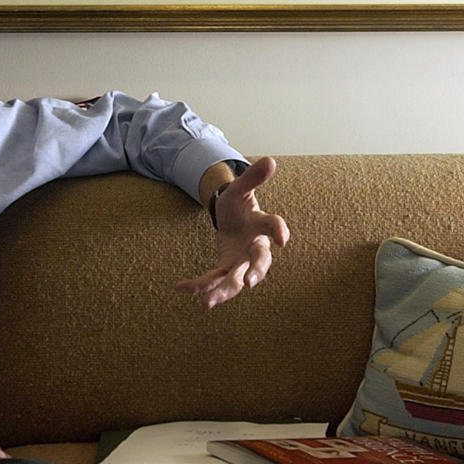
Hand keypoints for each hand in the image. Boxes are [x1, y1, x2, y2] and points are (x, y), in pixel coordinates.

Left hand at [176, 156, 289, 308]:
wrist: (230, 217)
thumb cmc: (239, 204)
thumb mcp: (240, 189)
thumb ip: (253, 178)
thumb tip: (271, 160)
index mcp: (261, 225)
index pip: (273, 226)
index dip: (279, 230)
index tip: (283, 239)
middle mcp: (254, 248)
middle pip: (258, 264)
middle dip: (254, 274)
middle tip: (249, 284)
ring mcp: (241, 262)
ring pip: (235, 280)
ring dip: (222, 292)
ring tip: (205, 303)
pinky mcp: (225, 268)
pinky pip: (213, 279)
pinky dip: (198, 285)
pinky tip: (180, 287)